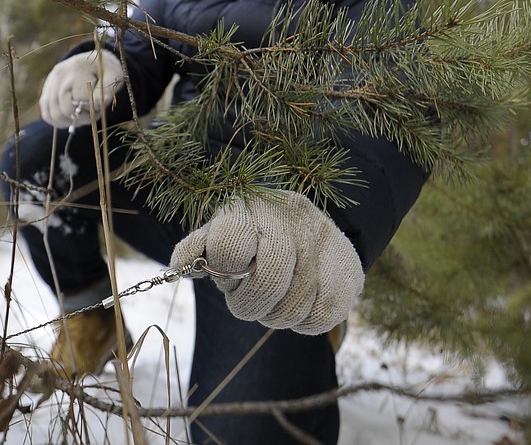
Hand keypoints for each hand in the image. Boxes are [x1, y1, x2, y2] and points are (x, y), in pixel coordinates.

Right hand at [39, 50, 124, 128]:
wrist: (91, 61)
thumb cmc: (104, 70)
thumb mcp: (113, 76)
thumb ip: (106, 90)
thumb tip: (97, 103)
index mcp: (77, 69)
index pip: (79, 100)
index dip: (90, 110)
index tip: (99, 109)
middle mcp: (59, 75)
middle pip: (63, 109)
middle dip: (79, 118)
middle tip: (90, 116)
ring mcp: (50, 83)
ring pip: (53, 114)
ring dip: (68, 121)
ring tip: (81, 118)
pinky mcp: (46, 90)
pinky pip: (46, 112)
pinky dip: (57, 121)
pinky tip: (69, 120)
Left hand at [170, 191, 363, 334]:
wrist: (302, 223)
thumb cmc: (248, 236)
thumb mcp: (217, 234)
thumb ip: (197, 249)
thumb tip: (180, 265)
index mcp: (251, 208)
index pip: (230, 245)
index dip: (226, 273)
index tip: (229, 276)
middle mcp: (291, 217)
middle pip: (270, 280)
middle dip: (251, 304)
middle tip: (247, 303)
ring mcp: (324, 240)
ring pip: (298, 303)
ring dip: (278, 316)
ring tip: (273, 304)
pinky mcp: (350, 266)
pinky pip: (325, 314)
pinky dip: (306, 323)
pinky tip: (299, 308)